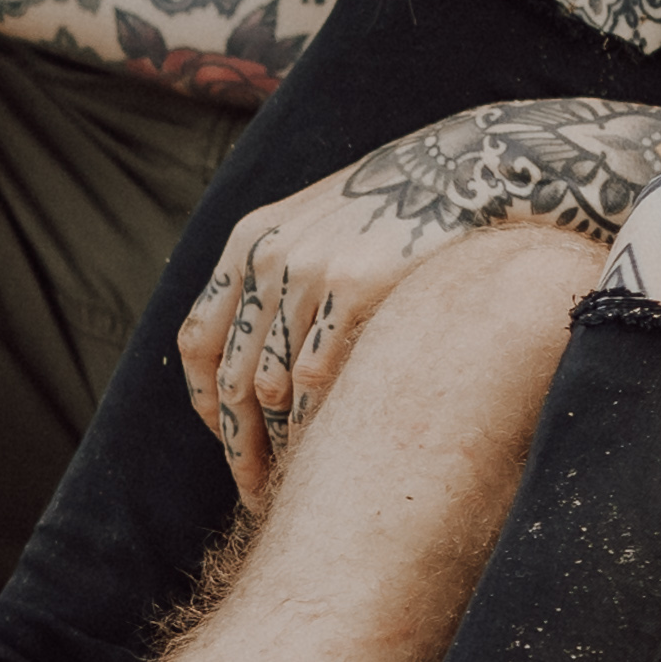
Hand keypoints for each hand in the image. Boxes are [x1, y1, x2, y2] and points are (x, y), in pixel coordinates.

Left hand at [167, 168, 435, 493]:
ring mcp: (307, 270)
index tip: (226, 441)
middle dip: (237, 444)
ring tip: (292, 482)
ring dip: (278, 444)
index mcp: (247, 243)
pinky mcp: (353, 284)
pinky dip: (318, 420)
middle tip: (253, 490)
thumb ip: (277, 283)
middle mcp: (265, 256)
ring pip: (271, 385)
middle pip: (229, 375)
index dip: (206, 401)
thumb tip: (257, 372)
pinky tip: (332, 447)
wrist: (461, 171)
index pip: (199, 341)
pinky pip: (318, 375)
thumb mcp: (315, 229)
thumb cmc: (391, 214)